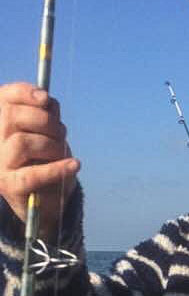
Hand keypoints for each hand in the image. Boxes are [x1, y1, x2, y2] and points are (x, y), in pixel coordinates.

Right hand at [0, 82, 80, 240]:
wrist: (46, 202)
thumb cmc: (47, 162)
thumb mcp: (48, 134)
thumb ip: (45, 115)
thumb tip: (47, 100)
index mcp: (0, 124)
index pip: (4, 97)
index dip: (24, 93)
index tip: (46, 98)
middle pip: (12, 117)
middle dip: (45, 121)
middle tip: (61, 133)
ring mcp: (0, 165)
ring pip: (22, 143)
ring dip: (51, 145)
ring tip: (63, 153)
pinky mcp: (11, 186)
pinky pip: (34, 174)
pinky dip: (57, 169)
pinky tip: (74, 165)